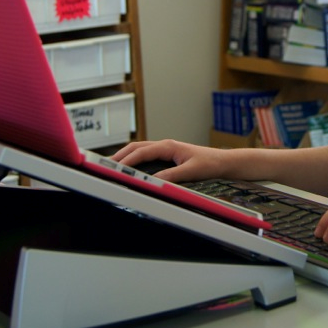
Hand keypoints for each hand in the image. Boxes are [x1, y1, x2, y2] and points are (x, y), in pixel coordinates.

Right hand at [111, 139, 227, 182]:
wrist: (222, 162)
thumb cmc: (210, 163)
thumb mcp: (191, 171)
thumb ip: (172, 176)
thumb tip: (154, 181)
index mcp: (169, 146)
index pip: (142, 152)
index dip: (127, 160)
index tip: (115, 167)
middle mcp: (165, 146)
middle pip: (136, 148)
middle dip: (120, 155)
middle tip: (105, 166)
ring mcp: (166, 150)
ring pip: (140, 151)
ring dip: (126, 157)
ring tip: (112, 167)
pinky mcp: (168, 156)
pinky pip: (146, 156)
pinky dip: (135, 160)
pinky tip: (130, 168)